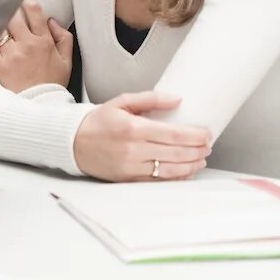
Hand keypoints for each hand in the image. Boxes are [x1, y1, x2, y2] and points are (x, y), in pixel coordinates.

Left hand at [0, 0, 72, 92]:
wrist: (41, 107)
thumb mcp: (67, 60)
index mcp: (43, 41)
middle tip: (2, 2)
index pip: (34, 11)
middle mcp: (27, 45)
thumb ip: (63, 37)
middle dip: (8, 7)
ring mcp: (11, 55)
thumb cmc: (52, 84)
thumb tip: (52, 21)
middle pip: (13, 16)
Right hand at [74, 92, 211, 180]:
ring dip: (191, 165)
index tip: (206, 133)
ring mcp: (131, 167)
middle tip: (207, 145)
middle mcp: (133, 150)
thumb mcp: (120, 102)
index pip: (173, 134)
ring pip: (171, 169)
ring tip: (201, 158)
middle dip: (198, 150)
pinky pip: (159, 181)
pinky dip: (177, 177)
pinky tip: (185, 171)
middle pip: (177, 153)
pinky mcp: (128, 179)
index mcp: (132, 128)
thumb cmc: (96, 122)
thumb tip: (176, 99)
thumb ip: (150, 98)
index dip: (195, 135)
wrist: (72, 142)